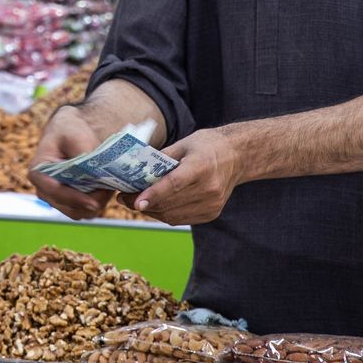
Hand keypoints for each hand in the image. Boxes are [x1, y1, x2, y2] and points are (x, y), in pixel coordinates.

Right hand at [27, 105, 113, 220]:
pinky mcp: (70, 202)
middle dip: (91, 201)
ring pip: (79, 212)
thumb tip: (94, 174)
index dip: (75, 198)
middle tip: (109, 188)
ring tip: (109, 185)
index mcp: (38, 172)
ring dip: (96, 202)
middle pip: (69, 207)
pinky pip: (85, 211)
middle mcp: (44, 190)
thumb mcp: (76, 136)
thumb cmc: (70, 132)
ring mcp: (57, 199)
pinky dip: (97, 202)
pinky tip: (105, 187)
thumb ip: (82, 154)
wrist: (72, 133)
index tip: (95, 201)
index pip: (55, 191)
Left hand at [126, 128, 240, 225]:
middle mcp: (209, 188)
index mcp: (202, 166)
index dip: (153, 195)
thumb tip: (135, 173)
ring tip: (135, 202)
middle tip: (123, 197)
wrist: (238, 156)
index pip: (174, 184)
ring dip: (151, 211)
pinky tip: (155, 206)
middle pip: (170, 203)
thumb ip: (161, 159)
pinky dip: (164, 214)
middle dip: (142, 203)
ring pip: (172, 216)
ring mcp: (212, 204)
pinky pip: (181, 219)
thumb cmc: (207, 146)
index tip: (135, 202)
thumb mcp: (184, 143)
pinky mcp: (212, 213)